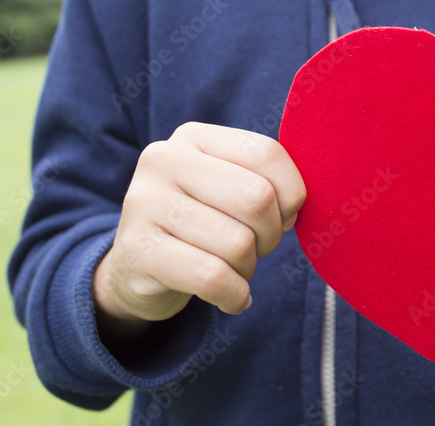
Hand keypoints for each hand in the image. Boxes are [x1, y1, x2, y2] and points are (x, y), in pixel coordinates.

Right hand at [94, 122, 305, 334]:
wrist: (136, 269)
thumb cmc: (201, 224)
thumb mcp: (228, 189)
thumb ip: (266, 182)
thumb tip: (298, 207)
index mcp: (193, 137)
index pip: (267, 153)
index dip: (292, 193)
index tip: (285, 217)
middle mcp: (163, 160)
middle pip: (256, 198)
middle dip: (271, 235)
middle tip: (258, 248)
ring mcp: (144, 204)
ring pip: (237, 243)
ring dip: (249, 268)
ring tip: (233, 269)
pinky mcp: (136, 252)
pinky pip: (213, 278)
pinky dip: (236, 296)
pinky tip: (232, 297)